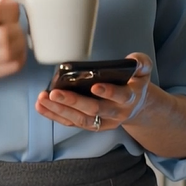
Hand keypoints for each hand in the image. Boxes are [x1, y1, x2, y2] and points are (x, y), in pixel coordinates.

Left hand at [35, 52, 152, 130]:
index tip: (95, 86)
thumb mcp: (143, 72)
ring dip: (60, 110)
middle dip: (74, 102)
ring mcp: (103, 121)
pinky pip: (72, 123)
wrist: (138, 107)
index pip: (120, 96)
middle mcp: (116, 113)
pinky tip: (41, 106)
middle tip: (55, 92)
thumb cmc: (134, 84)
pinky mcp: (91, 125)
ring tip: (43, 99)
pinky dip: (55, 115)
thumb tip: (132, 60)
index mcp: (129, 98)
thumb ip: (142, 64)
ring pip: (80, 119)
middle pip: (94, 110)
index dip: (108, 92)